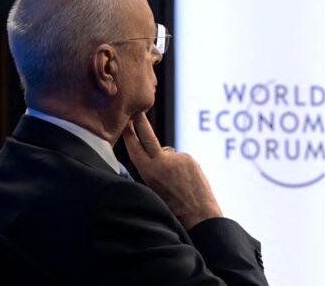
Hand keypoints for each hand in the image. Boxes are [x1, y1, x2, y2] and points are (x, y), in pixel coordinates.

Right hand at [122, 112, 222, 229]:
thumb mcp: (152, 190)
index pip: (135, 147)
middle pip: (148, 136)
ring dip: (168, 162)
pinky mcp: (189, 158)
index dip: (129, 133)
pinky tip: (184, 181)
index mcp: (148, 171)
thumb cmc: (172, 207)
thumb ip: (150, 170)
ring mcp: (177, 158)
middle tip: (137, 111)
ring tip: (175, 182)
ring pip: (167, 154)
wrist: (198, 213)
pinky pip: (179, 159)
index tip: (126, 121)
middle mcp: (162, 161)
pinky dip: (179, 167)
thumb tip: (155, 157)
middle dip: (141, 122)